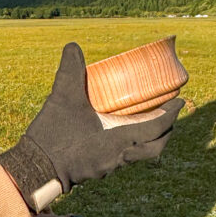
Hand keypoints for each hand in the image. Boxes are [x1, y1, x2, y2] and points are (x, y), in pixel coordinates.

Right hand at [0, 43, 182, 211]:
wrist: (35, 169)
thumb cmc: (53, 135)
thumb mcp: (62, 96)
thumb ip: (70, 70)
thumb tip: (73, 46)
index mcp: (120, 139)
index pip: (157, 127)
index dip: (171, 114)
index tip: (180, 101)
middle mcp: (120, 156)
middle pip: (156, 148)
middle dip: (166, 131)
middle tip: (168, 114)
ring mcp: (109, 166)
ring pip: (140, 156)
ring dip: (148, 140)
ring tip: (145, 121)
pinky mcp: (98, 170)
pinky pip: (123, 159)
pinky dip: (129, 146)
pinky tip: (117, 134)